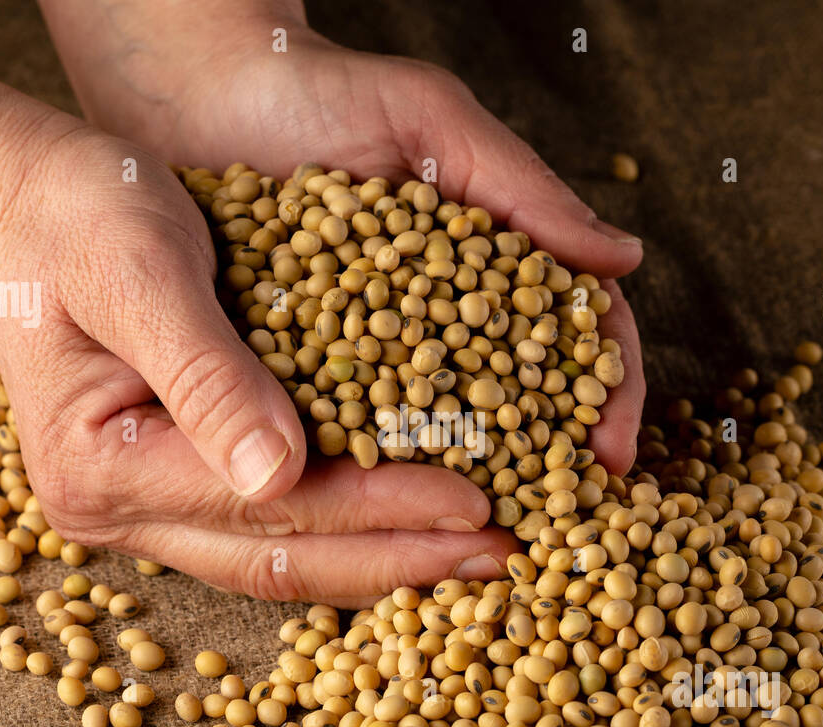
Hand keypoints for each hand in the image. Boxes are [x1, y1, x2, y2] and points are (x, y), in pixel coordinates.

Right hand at [0, 119, 517, 605]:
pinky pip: (273, 529)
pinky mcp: (173, 487)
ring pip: (281, 560)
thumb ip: (206, 373)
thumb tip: (280, 474)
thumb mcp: (139, 269)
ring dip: (383, 559)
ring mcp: (142, 510)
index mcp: (101, 469)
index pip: (270, 506)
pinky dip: (349, 530)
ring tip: (476, 553)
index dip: (379, 509)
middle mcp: (116, 512)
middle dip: (399, 559)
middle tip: (502, 555)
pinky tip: (415, 523)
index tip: (475, 500)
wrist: (18, 200)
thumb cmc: (72, 212)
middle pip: (282, 559)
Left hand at [41, 0, 646, 473]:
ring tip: (480, 540)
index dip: (606, 392)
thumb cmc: (322, 90)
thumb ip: (522, 186)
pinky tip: (383, 515)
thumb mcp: (430, 120)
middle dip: (545, 464)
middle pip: (518, 398)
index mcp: (494, 259)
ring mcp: (375, 348)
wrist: (197, 93)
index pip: (575, 332)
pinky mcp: (301, 370)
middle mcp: (441, 314)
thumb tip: (625, 260)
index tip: (613, 454)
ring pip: (437, 431)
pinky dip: (374, 475)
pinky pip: (349, 433)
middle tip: (558, 525)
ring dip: (466, 485)